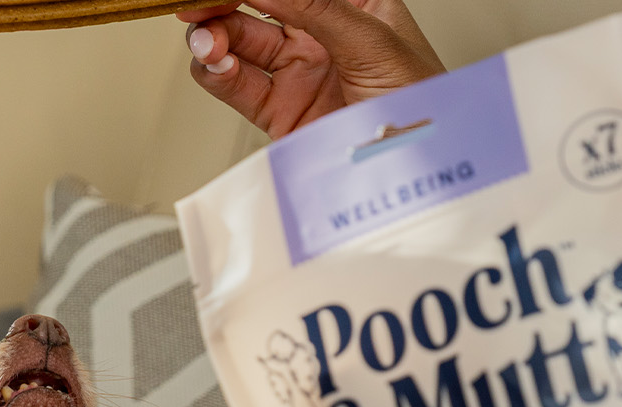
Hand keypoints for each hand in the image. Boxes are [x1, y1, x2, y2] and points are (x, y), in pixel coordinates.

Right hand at [177, 0, 445, 138]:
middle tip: (199, 6)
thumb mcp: (373, 43)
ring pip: (240, 41)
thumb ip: (316, 7)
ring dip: (215, 36)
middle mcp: (322, 35)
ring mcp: (299, 73)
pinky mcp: (280, 112)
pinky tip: (214, 63)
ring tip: (208, 40)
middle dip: (224, 3)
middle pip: (259, 5)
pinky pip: (237, 83)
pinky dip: (216, 72)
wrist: (419, 174)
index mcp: (355, 5)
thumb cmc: (422, 108)